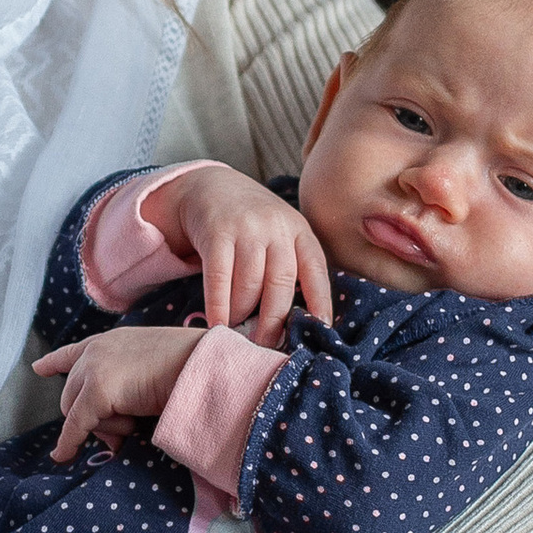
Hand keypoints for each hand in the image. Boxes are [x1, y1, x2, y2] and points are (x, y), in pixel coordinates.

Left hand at [31, 323, 203, 462]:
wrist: (201, 365)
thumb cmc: (189, 369)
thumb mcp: (152, 370)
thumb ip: (128, 387)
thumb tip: (116, 425)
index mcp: (112, 341)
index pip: (74, 351)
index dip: (56, 362)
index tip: (39, 368)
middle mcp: (96, 351)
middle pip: (71, 393)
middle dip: (88, 418)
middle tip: (120, 433)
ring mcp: (94, 369)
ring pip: (75, 411)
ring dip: (99, 427)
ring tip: (132, 426)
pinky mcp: (97, 391)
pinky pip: (75, 426)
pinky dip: (69, 443)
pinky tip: (63, 456)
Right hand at [144, 161, 331, 334]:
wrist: (212, 186)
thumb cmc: (253, 222)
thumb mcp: (281, 233)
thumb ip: (293, 265)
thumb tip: (303, 320)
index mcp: (300, 231)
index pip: (316, 271)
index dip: (320, 302)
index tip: (320, 330)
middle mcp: (276, 227)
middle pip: (281, 284)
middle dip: (274, 321)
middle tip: (267, 345)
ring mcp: (245, 228)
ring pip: (249, 285)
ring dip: (243, 314)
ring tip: (238, 330)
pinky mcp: (216, 233)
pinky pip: (219, 279)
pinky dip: (218, 307)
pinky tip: (217, 323)